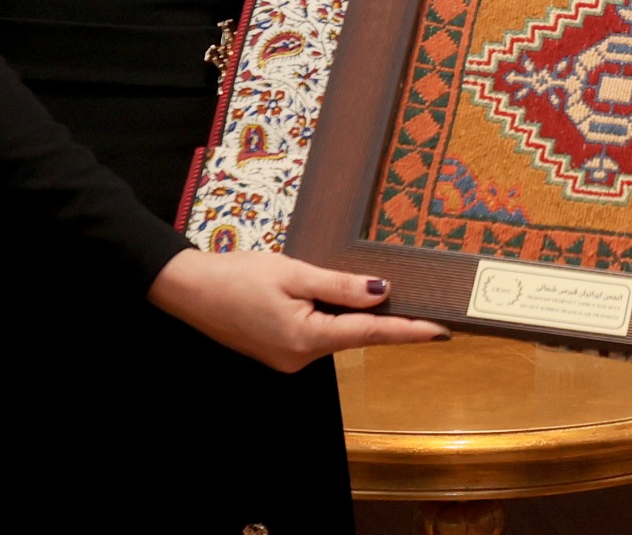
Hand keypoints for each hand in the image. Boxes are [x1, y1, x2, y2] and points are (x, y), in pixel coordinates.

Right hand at [149, 249, 447, 372]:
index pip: (370, 333)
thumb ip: (340, 285)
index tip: (441, 331)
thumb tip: (383, 291)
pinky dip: (331, 316)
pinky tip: (334, 296)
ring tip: (371, 288)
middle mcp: (300, 358)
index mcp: (306, 339)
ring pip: (335, 333)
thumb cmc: (239, 275)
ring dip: (353, 313)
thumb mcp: (294, 273)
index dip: (408, 330)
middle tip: (419, 298)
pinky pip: (317, 333)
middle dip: (382, 316)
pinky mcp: (279, 352)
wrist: (189, 288)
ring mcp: (288, 359)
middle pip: (354, 334)